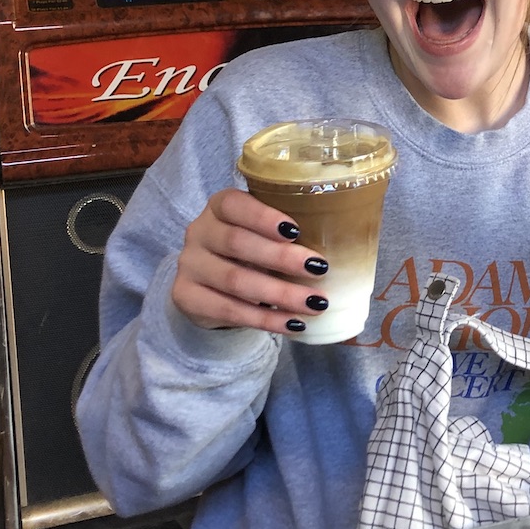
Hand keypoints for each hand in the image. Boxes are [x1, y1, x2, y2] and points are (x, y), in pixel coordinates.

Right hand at [172, 188, 329, 334]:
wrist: (210, 286)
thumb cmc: (250, 252)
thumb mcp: (262, 234)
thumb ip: (287, 232)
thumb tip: (344, 242)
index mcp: (219, 206)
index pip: (234, 204)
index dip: (263, 217)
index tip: (296, 231)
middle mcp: (198, 231)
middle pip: (237, 243)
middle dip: (281, 258)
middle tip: (320, 269)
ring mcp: (188, 265)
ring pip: (235, 280)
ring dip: (280, 294)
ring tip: (315, 303)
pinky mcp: (186, 297)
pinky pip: (228, 309)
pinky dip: (265, 319)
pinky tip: (292, 324)